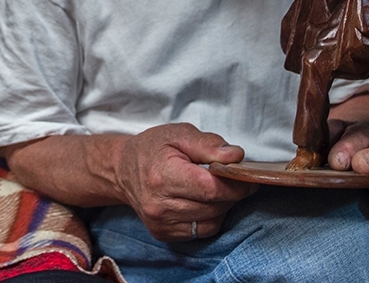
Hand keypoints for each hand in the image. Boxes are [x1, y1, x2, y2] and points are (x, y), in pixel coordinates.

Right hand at [116, 123, 257, 241]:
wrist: (122, 170)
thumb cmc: (152, 148)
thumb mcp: (179, 134)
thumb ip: (209, 144)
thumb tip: (236, 157)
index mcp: (163, 176)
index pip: (211, 188)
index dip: (235, 183)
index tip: (245, 175)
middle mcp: (160, 205)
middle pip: (214, 206)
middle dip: (233, 193)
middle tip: (236, 178)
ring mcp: (161, 223)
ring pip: (212, 221)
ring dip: (223, 206)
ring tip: (218, 188)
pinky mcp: (163, 234)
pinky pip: (201, 231)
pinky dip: (211, 217)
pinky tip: (205, 201)